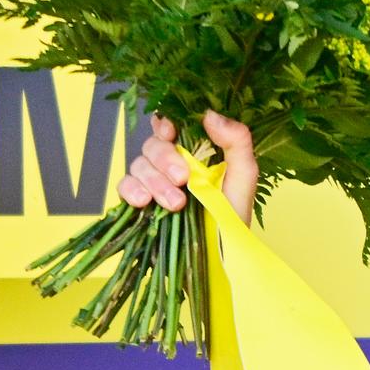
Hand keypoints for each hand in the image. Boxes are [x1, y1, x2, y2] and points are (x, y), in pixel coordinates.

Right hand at [116, 111, 259, 224]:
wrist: (222, 255)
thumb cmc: (234, 214)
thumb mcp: (244, 176)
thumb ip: (236, 141)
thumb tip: (209, 114)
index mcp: (195, 150)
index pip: (171, 124)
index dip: (164, 122)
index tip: (170, 132)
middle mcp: (171, 162)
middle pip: (153, 145)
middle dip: (165, 159)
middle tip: (182, 178)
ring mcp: (154, 182)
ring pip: (138, 165)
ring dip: (154, 181)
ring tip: (176, 204)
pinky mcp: (140, 203)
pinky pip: (124, 187)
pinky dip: (131, 190)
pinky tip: (144, 202)